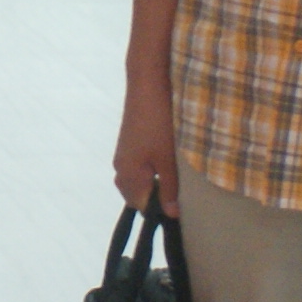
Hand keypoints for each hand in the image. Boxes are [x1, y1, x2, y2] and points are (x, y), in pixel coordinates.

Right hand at [114, 72, 180, 215]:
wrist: (146, 86)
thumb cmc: (158, 124)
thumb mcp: (168, 159)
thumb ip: (169, 188)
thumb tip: (171, 215)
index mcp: (128, 176)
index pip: (142, 207)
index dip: (161, 210)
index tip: (181, 207)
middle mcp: (120, 169)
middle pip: (136, 197)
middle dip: (155, 199)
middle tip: (179, 192)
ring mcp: (122, 156)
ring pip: (136, 183)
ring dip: (152, 185)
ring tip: (174, 176)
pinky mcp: (127, 145)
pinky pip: (135, 170)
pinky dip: (148, 173)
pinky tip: (164, 163)